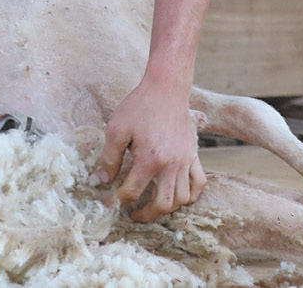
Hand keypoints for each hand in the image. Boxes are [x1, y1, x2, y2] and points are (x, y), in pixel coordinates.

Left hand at [97, 77, 206, 221]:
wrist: (167, 88)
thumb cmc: (140, 106)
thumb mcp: (116, 129)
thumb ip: (109, 158)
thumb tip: (103, 180)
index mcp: (150, 159)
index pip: (132, 192)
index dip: (116, 201)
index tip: (108, 202)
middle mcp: (171, 164)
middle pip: (162, 204)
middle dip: (146, 214)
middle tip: (132, 213)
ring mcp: (186, 160)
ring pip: (182, 199)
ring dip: (167, 207)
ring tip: (153, 205)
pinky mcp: (193, 154)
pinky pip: (199, 183)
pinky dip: (190, 195)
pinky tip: (178, 194)